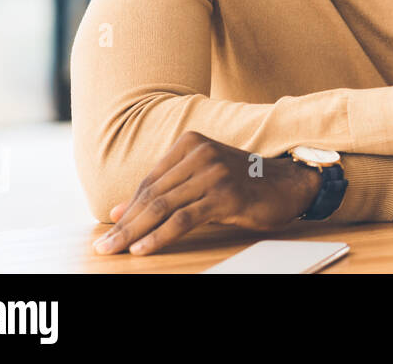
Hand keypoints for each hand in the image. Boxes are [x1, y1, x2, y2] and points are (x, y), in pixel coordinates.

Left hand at [93, 131, 319, 255]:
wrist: (290, 185)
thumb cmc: (245, 183)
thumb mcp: (202, 180)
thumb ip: (165, 191)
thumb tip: (120, 211)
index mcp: (191, 143)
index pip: (150, 181)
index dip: (128, 209)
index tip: (108, 231)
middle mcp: (201, 153)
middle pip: (152, 195)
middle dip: (124, 224)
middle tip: (102, 247)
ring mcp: (214, 173)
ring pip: (163, 207)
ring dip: (134, 233)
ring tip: (114, 250)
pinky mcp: (226, 195)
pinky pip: (184, 219)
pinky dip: (159, 236)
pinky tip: (143, 248)